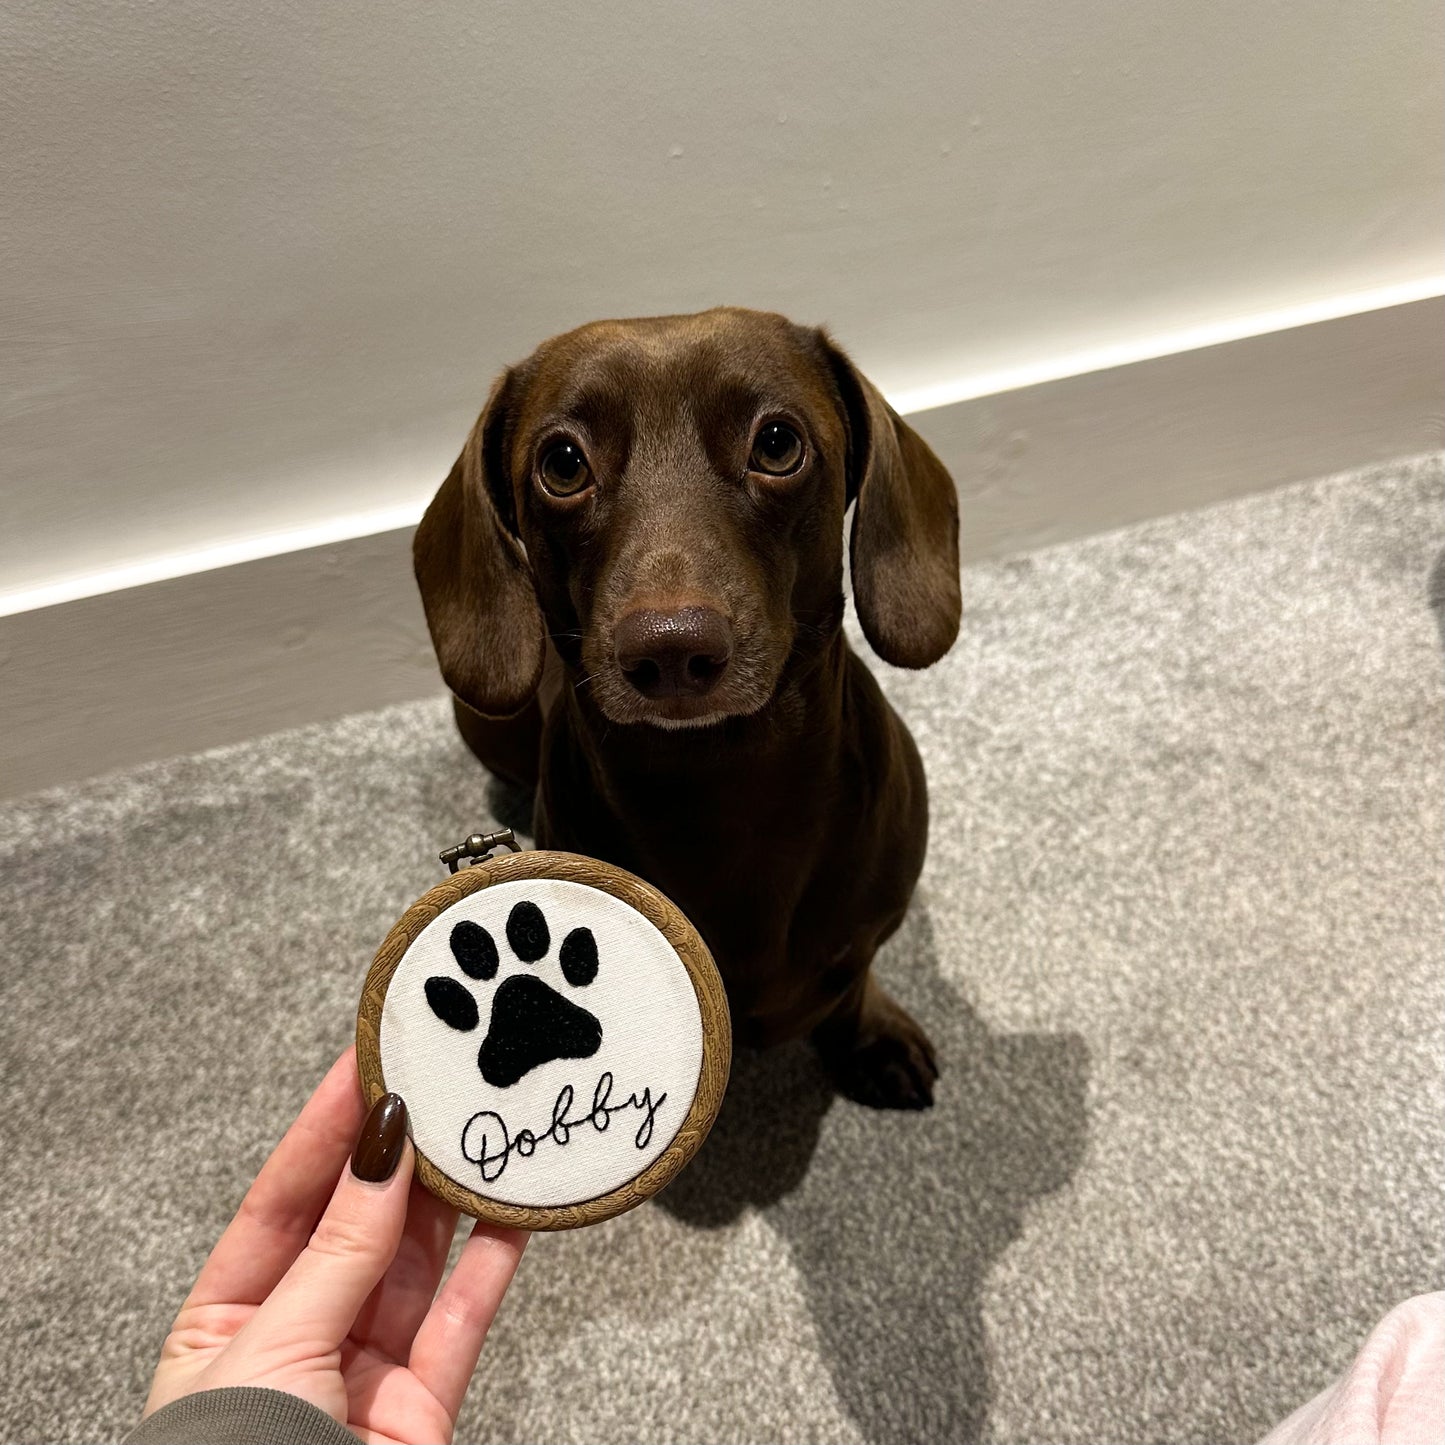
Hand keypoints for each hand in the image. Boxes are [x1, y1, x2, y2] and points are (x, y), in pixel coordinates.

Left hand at [143, 1048, 526, 1443]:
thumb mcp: (273, 1346)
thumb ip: (340, 1248)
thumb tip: (380, 1149)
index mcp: (226, 1322)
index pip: (282, 1199)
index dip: (325, 1127)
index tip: (365, 1060)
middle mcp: (298, 1336)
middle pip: (357, 1221)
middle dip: (397, 1152)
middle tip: (435, 1080)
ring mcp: (364, 1370)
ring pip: (417, 1260)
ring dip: (451, 1195)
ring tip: (481, 1124)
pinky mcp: (423, 1404)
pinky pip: (462, 1316)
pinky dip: (494, 1261)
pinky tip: (515, 1208)